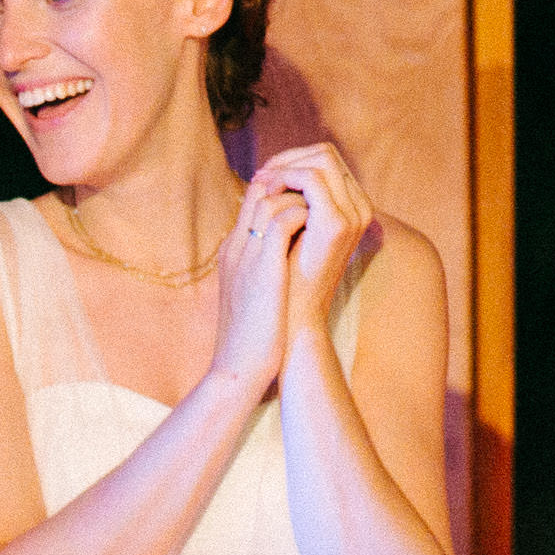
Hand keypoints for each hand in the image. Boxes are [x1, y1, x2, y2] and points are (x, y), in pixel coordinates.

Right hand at [205, 181, 308, 396]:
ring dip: (301, 201)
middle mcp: (236, 245)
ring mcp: (246, 253)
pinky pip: (281, 219)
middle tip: (322, 204)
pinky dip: (303, 217)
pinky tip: (320, 231)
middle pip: (259, 189)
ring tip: (322, 218)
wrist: (239, 367)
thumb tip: (295, 260)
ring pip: (269, 197)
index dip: (283, 192)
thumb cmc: (252, 338)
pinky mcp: (261, 266)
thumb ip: (267, 271)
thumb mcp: (255, 295)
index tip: (311, 204)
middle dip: (294, 188)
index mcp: (233, 251)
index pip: (254, 199)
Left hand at [247, 143, 373, 332]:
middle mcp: (359, 207)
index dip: (291, 159)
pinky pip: (312, 179)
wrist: (290, 312)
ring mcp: (352, 214)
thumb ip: (289, 199)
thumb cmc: (284, 273)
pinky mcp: (337, 223)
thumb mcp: (289, 228)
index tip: (263, 175)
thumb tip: (268, 170)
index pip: (326, 159)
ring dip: (284, 165)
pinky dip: (285, 177)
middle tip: (260, 177)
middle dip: (287, 157)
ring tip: (260, 185)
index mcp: (352, 206)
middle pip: (326, 152)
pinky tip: (265, 193)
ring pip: (321, 159)